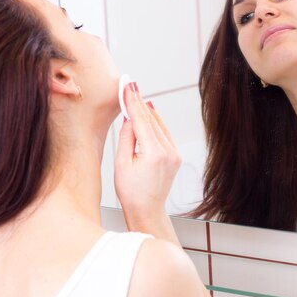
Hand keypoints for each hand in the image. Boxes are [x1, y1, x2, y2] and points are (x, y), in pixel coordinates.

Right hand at [114, 83, 181, 222]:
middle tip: (130, 86)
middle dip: (139, 103)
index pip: (141, 121)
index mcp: (153, 153)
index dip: (133, 102)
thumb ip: (127, 137)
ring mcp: (174, 154)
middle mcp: (168, 152)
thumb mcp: (121, 163)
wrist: (147, 210)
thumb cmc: (130, 191)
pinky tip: (148, 114)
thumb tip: (130, 118)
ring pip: (160, 125)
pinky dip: (156, 123)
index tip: (127, 87)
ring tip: (136, 96)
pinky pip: (164, 134)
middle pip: (152, 120)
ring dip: (148, 112)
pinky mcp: (176, 156)